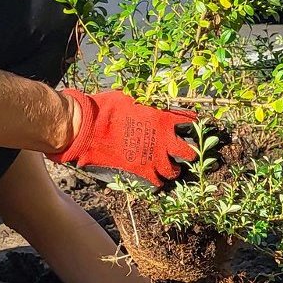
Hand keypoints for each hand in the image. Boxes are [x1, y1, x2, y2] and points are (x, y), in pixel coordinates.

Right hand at [50, 89, 197, 186]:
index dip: (192, 126)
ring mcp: (153, 157)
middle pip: (188, 152)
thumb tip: (150, 106)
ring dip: (173, 170)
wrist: (89, 127)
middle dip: (189, 154)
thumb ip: (146, 106)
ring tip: (171, 170)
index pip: (188, 123)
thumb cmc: (107, 108)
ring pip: (174, 170)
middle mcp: (163, 140)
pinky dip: (157, 182)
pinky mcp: (141, 170)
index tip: (193, 127)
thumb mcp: (131, 99)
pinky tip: (156, 180)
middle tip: (187, 154)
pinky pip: (156, 181)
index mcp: (162, 119)